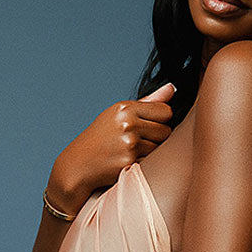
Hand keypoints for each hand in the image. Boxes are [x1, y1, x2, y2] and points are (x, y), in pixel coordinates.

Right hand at [48, 82, 175, 214]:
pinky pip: (151, 162)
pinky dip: (143, 163)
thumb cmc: (102, 137)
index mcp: (125, 108)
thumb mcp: (120, 114)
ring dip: (150, 152)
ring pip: (160, 148)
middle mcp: (127, 123)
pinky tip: (128, 161)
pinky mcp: (129, 161)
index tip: (147, 125)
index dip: (161, 120)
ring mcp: (129, 143)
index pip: (166, 111)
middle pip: (166, 131)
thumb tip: (172, 87)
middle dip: (157, 137)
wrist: (79, 164)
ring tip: (131, 151)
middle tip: (137, 141)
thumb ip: (148, 102)